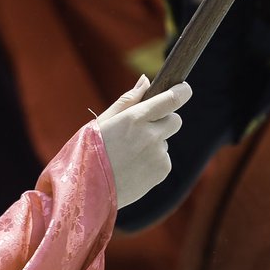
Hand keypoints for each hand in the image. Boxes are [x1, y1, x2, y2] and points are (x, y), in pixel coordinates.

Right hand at [95, 75, 191, 207]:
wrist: (85, 190)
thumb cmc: (89, 151)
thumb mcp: (103, 121)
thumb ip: (128, 100)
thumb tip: (146, 80)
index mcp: (134, 118)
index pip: (171, 99)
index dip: (181, 92)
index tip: (183, 89)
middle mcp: (150, 136)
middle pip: (175, 120)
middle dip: (164, 121)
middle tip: (142, 130)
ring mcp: (158, 155)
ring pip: (165, 142)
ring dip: (153, 144)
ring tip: (128, 156)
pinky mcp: (161, 171)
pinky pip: (163, 159)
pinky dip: (152, 161)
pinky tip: (132, 167)